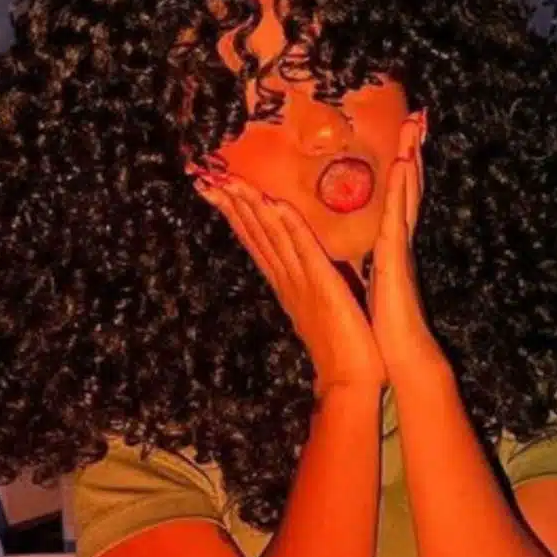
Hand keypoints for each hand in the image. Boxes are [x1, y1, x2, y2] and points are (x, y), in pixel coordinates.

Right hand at [193, 171, 386, 396]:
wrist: (350, 379)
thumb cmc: (341, 346)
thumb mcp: (318, 306)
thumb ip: (308, 284)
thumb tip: (301, 268)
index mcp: (287, 282)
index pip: (256, 241)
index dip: (235, 213)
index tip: (216, 188)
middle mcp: (287, 279)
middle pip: (255, 234)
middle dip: (231, 204)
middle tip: (206, 176)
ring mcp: (302, 281)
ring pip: (272, 236)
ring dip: (251, 207)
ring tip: (232, 180)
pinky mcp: (323, 284)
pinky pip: (305, 250)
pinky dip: (290, 227)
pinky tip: (274, 204)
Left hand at [367, 111, 444, 381]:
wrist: (398, 359)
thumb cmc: (381, 330)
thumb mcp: (370, 287)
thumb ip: (370, 266)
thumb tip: (360, 255)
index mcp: (389, 250)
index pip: (397, 200)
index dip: (402, 170)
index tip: (403, 138)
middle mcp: (398, 244)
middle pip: (408, 189)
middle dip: (413, 153)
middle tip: (417, 116)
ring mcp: (399, 250)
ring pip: (407, 196)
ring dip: (412, 159)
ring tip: (416, 125)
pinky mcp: (395, 261)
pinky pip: (397, 219)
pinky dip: (403, 190)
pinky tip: (405, 164)